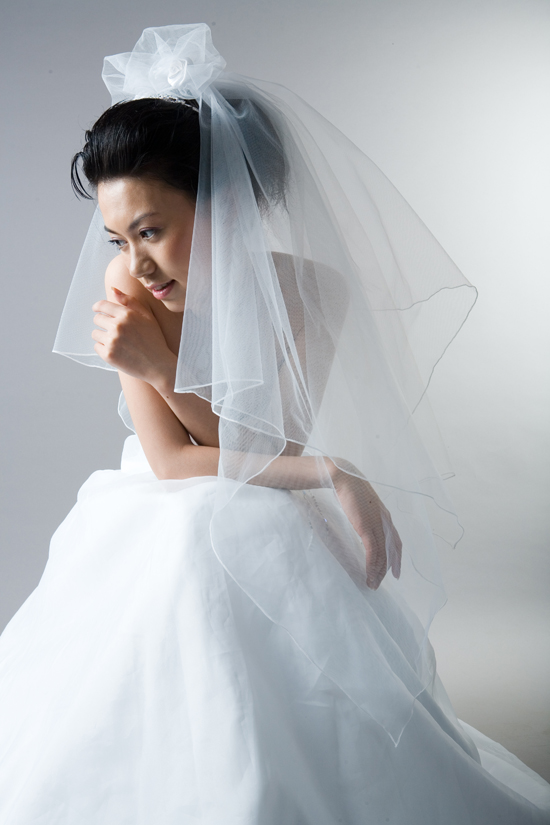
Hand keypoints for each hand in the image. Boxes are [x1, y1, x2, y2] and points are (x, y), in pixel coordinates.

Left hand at [92, 288, 175, 385]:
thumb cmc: (154, 340)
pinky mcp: (108, 355)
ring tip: (118, 342)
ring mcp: (112, 341)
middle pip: (97, 319)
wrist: (158, 365)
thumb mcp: (147, 317)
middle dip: (104, 323)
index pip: (102, 306)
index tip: (97, 310)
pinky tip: (117, 351)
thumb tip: (113, 289)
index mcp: (127, 314)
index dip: (98, 307)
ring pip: (95, 334)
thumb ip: (130, 301)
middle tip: (115, 331)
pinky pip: (97, 347)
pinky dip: (104, 349)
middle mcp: (118, 326)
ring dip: (103, 337)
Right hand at [332, 464, 401, 589]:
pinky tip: (368, 573)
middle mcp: (384, 521)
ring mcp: (376, 524)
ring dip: (378, 571)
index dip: (396, 557)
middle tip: (381, 583)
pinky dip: (371, 564)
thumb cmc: (350, 489)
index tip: (395, 571)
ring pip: (382, 554)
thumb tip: (362, 522)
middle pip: (391, 550)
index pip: (395, 541)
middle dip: (387, 568)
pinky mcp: (366, 527)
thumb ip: (367, 514)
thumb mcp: (363, 504)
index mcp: (384, 516)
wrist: (344, 478)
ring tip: (372, 584)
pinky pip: (372, 551)